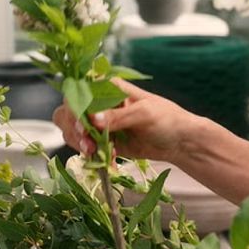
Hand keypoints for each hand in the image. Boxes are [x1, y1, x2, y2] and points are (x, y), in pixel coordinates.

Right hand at [52, 78, 199, 161]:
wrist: (180, 142)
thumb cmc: (167, 119)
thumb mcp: (145, 114)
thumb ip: (119, 117)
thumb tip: (93, 120)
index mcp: (110, 87)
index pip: (80, 90)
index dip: (75, 107)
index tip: (83, 124)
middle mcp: (100, 103)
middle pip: (68, 111)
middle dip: (73, 128)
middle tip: (87, 144)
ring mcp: (99, 123)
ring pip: (72, 130)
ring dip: (79, 143)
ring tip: (95, 153)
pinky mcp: (102, 141)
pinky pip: (85, 147)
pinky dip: (90, 156)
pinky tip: (108, 161)